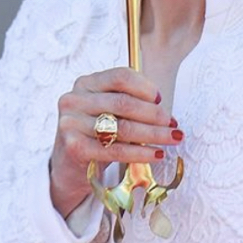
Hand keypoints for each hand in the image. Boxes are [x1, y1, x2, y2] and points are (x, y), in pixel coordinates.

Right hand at [48, 67, 182, 217]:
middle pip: (124, 103)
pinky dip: (140, 153)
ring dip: (154, 134)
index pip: (120, 76)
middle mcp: (75, 100)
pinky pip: (115, 150)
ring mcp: (71, 123)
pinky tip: (157, 154)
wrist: (68, 165)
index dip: (144, 87)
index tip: (161, 99)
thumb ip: (128, 100)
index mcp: (86, 83)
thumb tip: (163, 107)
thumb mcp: (107, 110)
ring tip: (173, 138)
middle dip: (155, 114)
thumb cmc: (95, 133)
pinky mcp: (74, 148)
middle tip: (174, 124)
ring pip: (122, 128)